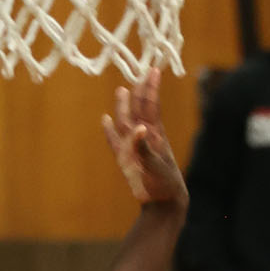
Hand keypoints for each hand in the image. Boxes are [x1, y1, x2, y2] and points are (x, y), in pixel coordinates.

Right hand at [101, 69, 187, 210]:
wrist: (163, 200)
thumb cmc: (164, 183)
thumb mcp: (156, 166)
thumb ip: (145, 147)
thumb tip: (139, 128)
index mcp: (154, 135)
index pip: (151, 106)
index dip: (151, 88)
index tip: (154, 70)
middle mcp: (143, 137)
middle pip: (139, 109)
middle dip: (139, 92)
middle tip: (139, 72)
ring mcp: (133, 147)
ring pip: (126, 121)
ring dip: (123, 107)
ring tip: (121, 91)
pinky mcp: (125, 159)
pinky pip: (115, 141)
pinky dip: (109, 131)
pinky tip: (105, 120)